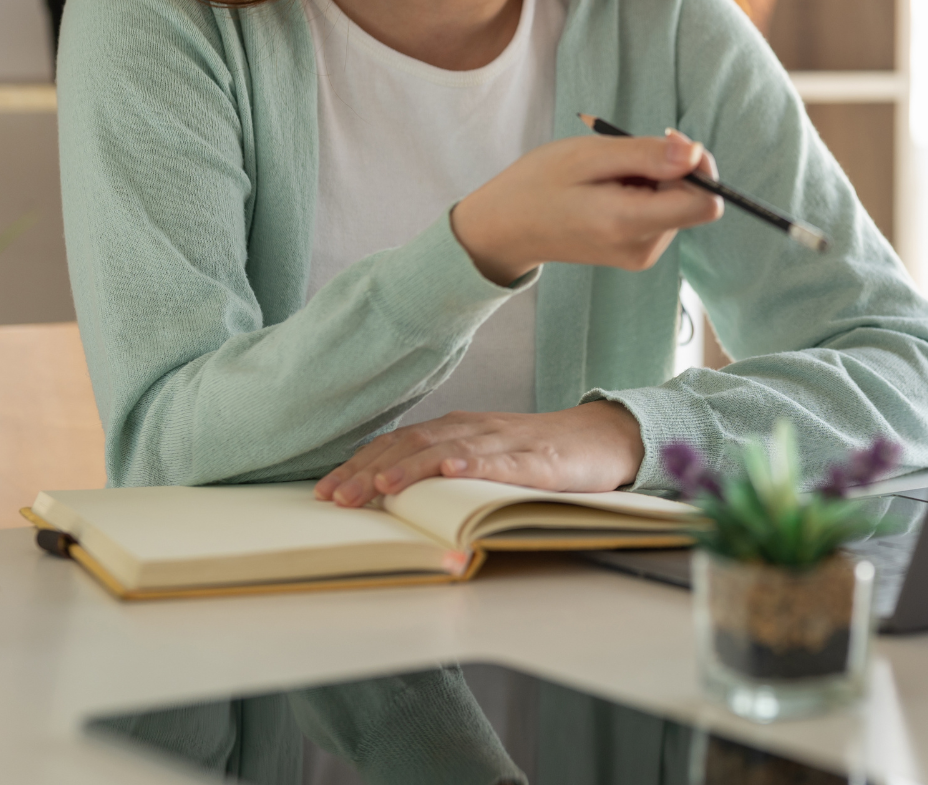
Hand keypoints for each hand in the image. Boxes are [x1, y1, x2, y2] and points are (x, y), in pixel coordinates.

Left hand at [313, 402, 645, 504]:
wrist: (603, 437)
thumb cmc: (539, 453)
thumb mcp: (485, 458)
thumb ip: (445, 469)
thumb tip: (389, 498)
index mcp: (458, 429)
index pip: (398, 442)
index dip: (360, 464)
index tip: (324, 491)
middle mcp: (475, 429)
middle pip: (413, 443)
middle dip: (370, 470)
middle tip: (335, 498)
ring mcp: (507, 443)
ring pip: (450, 449)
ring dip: (411, 467)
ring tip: (380, 487)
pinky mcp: (540, 461)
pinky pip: (505, 461)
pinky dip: (476, 464)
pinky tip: (454, 471)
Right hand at [451, 129, 722, 283]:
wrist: (506, 228)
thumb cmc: (539, 184)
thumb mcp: (589, 156)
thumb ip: (647, 155)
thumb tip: (696, 153)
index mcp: (630, 224)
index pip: (706, 204)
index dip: (700, 167)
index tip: (668, 143)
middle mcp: (644, 248)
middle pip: (694, 200)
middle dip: (670, 169)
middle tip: (622, 157)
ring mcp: (642, 255)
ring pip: (679, 204)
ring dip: (654, 180)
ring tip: (607, 178)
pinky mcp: (638, 253)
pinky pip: (663, 214)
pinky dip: (645, 194)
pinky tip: (610, 192)